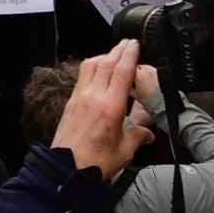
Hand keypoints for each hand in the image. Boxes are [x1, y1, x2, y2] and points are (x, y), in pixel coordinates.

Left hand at [51, 41, 152, 176]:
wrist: (65, 169)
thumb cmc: (94, 162)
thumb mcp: (124, 151)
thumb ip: (137, 137)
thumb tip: (147, 133)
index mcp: (110, 107)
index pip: (122, 71)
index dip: (130, 55)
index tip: (135, 44)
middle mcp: (93, 97)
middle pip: (106, 63)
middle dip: (118, 50)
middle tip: (128, 42)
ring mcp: (79, 98)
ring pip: (91, 66)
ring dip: (104, 55)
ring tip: (114, 53)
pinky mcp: (70, 102)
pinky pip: (82, 76)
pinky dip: (92, 67)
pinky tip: (97, 71)